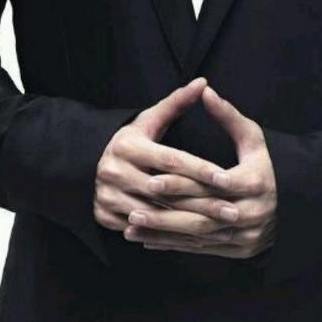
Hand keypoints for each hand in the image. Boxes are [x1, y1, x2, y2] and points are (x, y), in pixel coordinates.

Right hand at [93, 78, 241, 242]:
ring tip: (219, 225)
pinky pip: (142, 230)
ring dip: (189, 222)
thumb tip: (203, 83)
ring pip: (156, 214)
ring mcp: (107, 196)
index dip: (199, 168)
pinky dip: (168, 235)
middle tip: (233, 209)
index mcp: (127, 145)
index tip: (226, 177)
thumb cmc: (132, 141)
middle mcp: (114, 171)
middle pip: (165, 190)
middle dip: (201, 201)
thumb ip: (177, 103)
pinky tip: (193, 238)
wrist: (88, 164)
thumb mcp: (149, 120)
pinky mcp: (104, 216)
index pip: (170, 159)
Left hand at [125, 85, 277, 259]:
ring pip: (197, 235)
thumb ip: (227, 115)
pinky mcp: (236, 250)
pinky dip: (172, 244)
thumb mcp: (252, 137)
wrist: (290, 207)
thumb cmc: (262, 165)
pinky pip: (199, 249)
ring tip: (132, 225)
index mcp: (254, 182)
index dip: (180, 181)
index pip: (211, 182)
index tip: (151, 177)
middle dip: (165, 211)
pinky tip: (146, 241)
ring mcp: (243, 235)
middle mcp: (250, 213)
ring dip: (163, 232)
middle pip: (201, 213)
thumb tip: (204, 89)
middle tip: (133, 206)